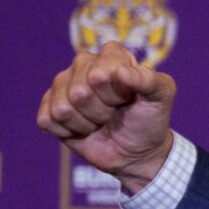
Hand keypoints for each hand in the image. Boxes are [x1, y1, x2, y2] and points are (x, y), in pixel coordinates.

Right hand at [35, 40, 175, 194]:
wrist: (137, 152)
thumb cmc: (149, 120)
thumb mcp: (161, 98)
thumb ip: (150, 81)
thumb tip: (121, 72)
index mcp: (110, 55)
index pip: (99, 73)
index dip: (114, 93)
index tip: (128, 99)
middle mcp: (83, 65)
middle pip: (78, 92)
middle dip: (100, 111)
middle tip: (114, 113)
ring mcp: (63, 85)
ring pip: (62, 108)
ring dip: (85, 123)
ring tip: (100, 122)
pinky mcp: (49, 108)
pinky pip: (47, 120)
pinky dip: (68, 132)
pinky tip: (83, 130)